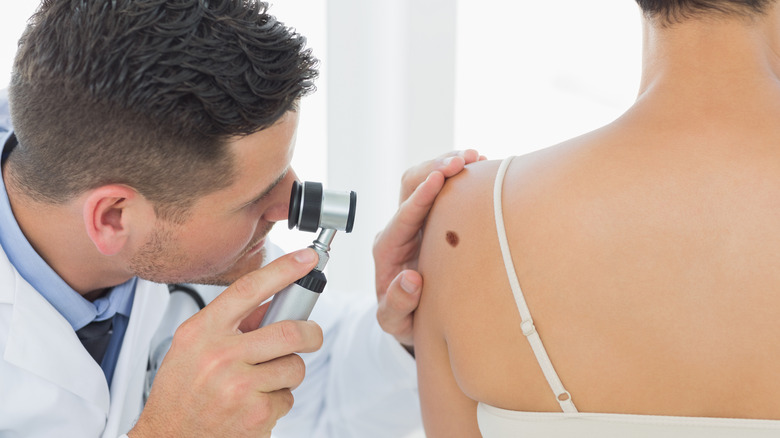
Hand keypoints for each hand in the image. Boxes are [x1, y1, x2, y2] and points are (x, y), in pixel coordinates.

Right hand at [130, 249, 323, 437]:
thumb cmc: (181, 394)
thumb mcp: (192, 348)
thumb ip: (231, 324)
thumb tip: (274, 303)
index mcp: (201, 332)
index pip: (249, 289)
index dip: (283, 270)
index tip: (306, 260)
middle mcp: (219, 356)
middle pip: (290, 331)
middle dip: (310, 333)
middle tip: (310, 336)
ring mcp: (239, 385)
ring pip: (294, 366)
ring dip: (288, 373)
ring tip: (262, 382)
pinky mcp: (256, 413)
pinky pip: (288, 397)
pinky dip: (278, 400)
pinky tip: (253, 405)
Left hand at [373, 150, 484, 348]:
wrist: (410, 317)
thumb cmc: (401, 318)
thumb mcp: (394, 321)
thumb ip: (397, 304)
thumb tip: (410, 279)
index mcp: (387, 249)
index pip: (403, 216)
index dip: (421, 196)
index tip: (438, 178)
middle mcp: (399, 229)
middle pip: (410, 186)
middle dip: (435, 168)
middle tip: (463, 160)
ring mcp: (415, 221)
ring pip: (424, 180)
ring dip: (446, 165)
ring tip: (475, 157)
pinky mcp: (431, 219)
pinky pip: (442, 189)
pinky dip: (458, 176)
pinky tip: (479, 168)